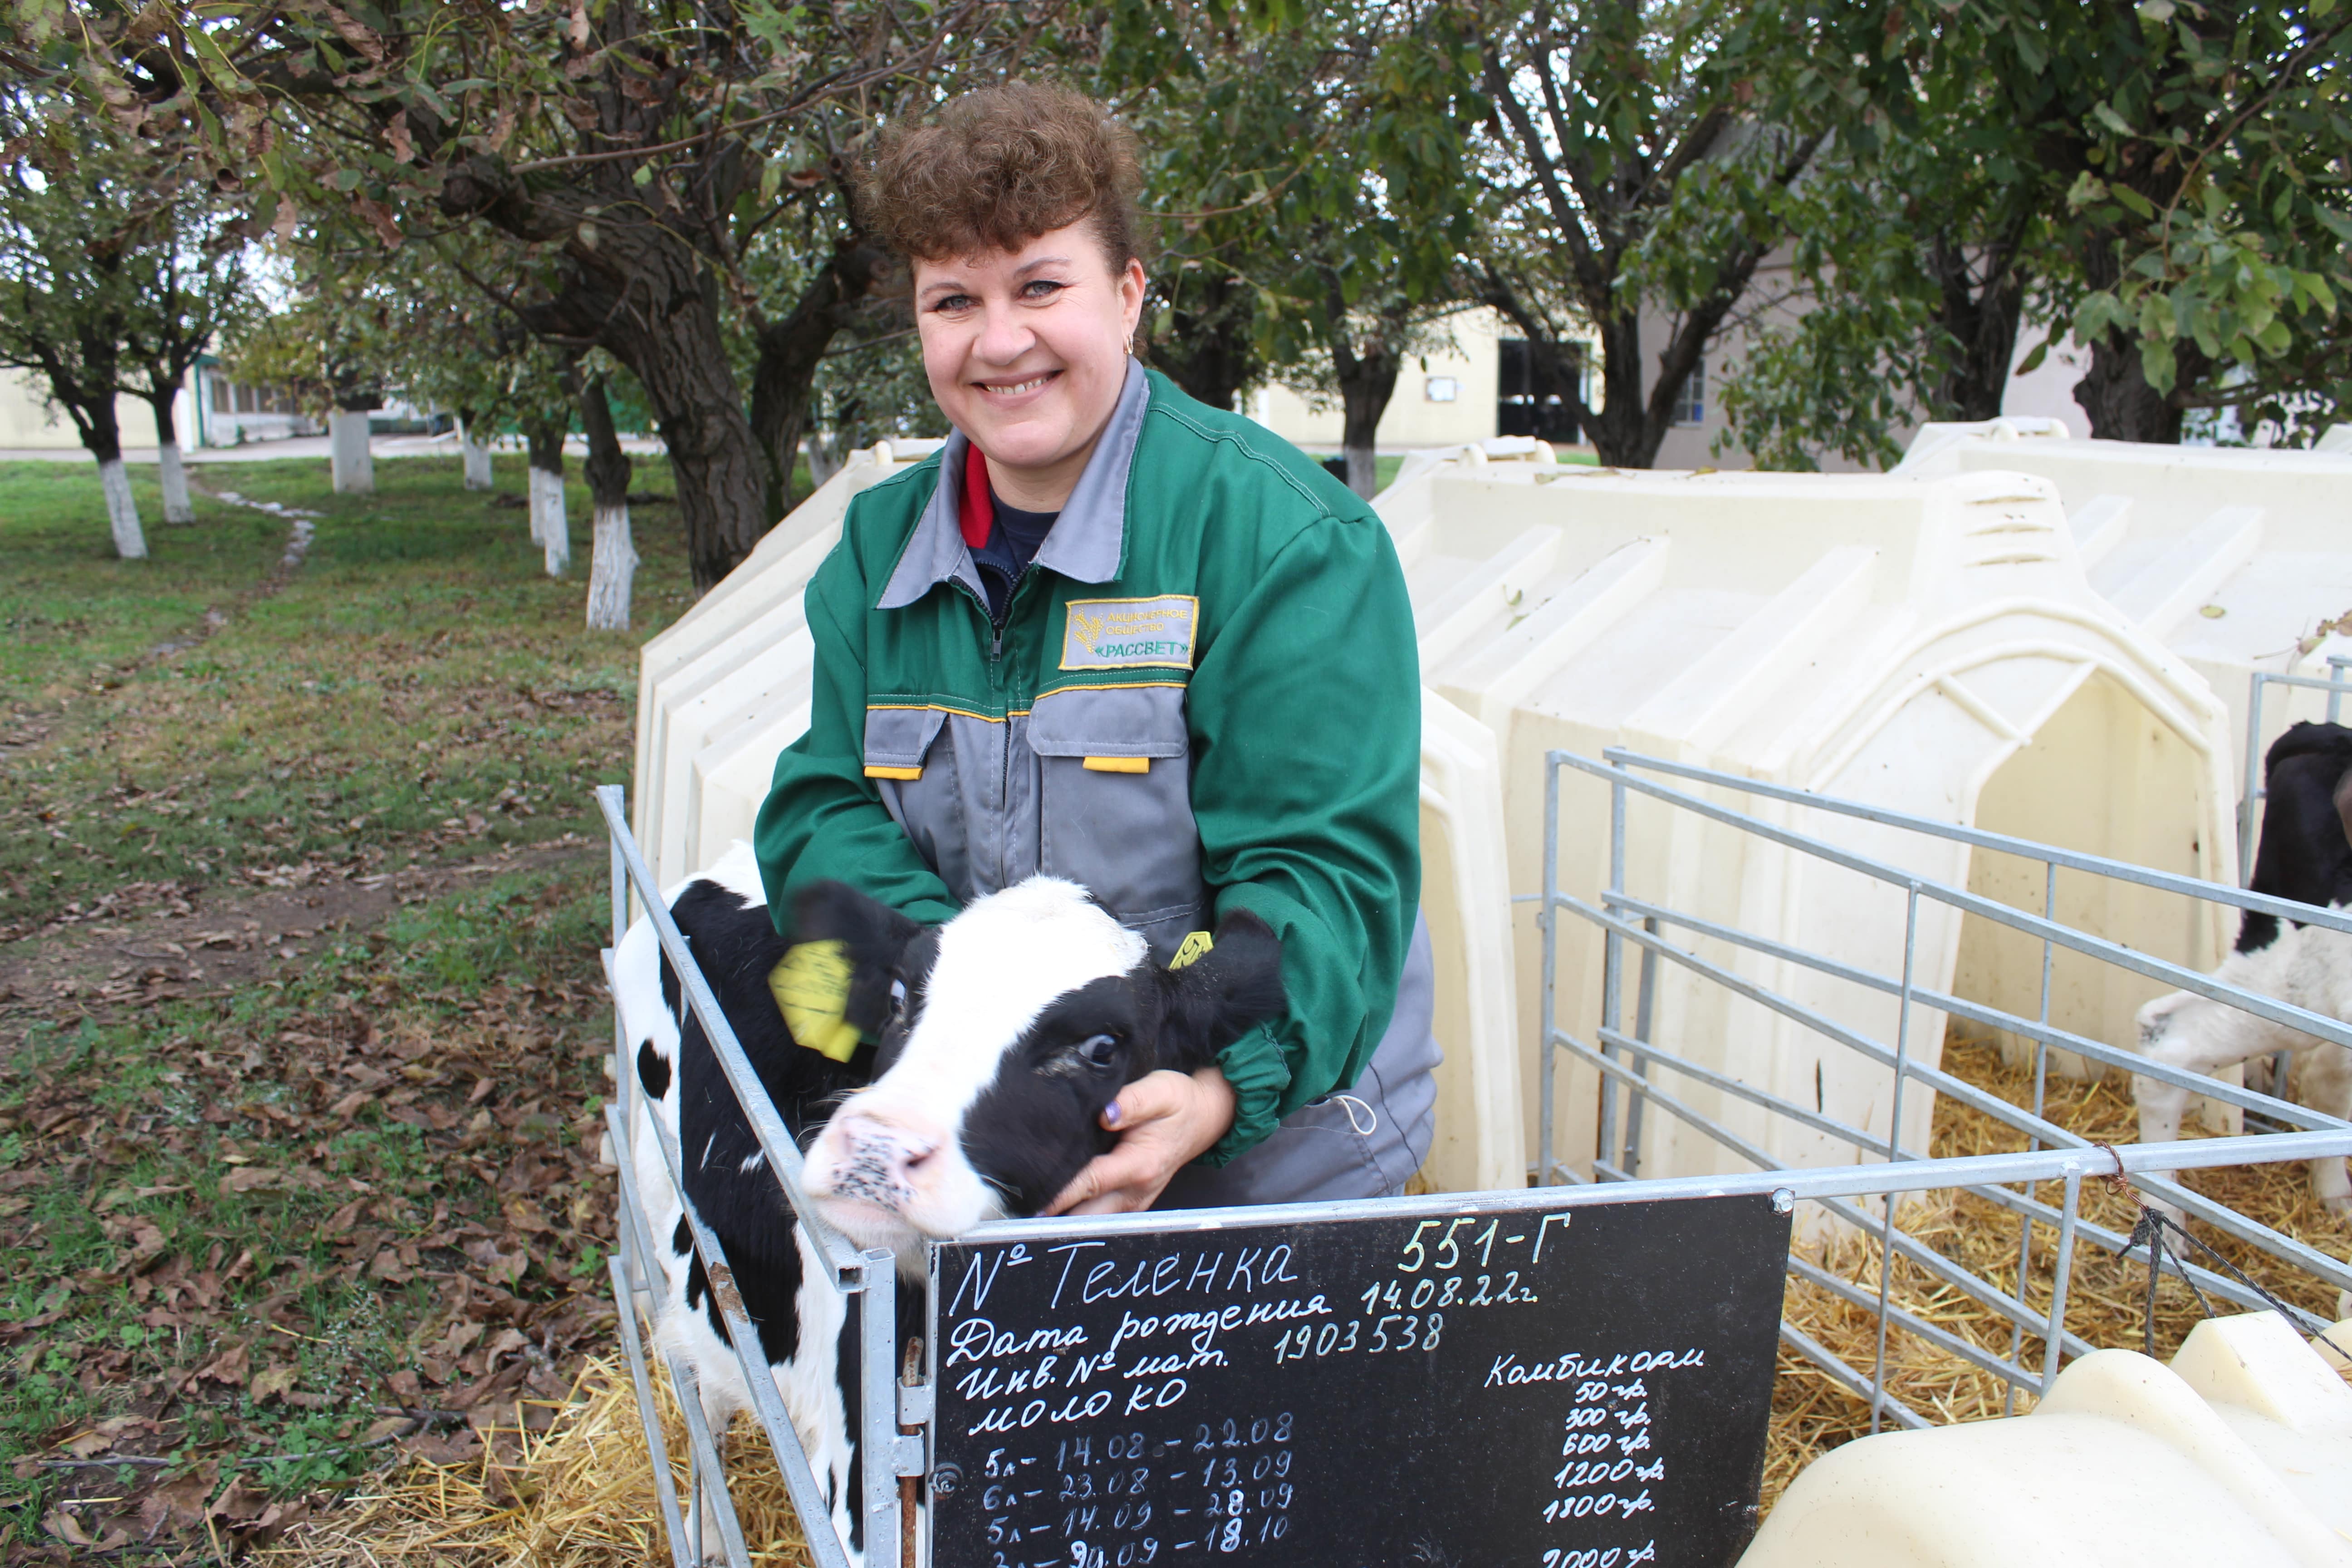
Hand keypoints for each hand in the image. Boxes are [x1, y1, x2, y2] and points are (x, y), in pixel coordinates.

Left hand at [1046, 1067, 1235, 1215]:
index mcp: (1140, 1164)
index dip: (1060, 1193)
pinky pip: (1099, 1216)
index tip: (1031, 1198)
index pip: (1090, 1183)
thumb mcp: (1160, 1089)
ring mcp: (1135, 1200)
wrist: (1204, 1117)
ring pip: (1092, 1222)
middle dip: (1055, 1215)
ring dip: (1064, 1218)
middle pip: (1086, 1216)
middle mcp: (1136, 1190)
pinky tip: (1055, 1201)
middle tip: (1019, 1207)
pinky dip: (1077, 1213)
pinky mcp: (1131, 1201)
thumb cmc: (1179, 1102)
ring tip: (1029, 1207)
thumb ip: (1132, 1101)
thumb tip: (1105, 1113)